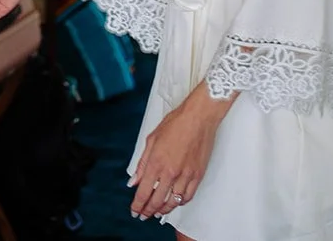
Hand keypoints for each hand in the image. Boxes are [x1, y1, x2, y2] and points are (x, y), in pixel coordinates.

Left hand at [127, 91, 224, 219]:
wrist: (198, 117)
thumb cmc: (176, 123)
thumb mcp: (151, 140)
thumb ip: (142, 163)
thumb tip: (134, 180)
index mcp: (156, 162)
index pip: (143, 192)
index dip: (137, 205)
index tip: (134, 211)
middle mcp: (170, 172)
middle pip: (157, 201)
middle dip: (148, 211)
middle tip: (144, 215)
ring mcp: (186, 175)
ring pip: (173, 202)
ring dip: (163, 210)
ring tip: (157, 211)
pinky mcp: (198, 175)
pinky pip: (188, 196)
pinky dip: (180, 203)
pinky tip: (174, 202)